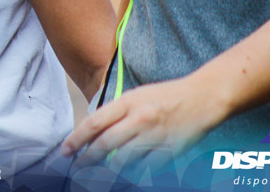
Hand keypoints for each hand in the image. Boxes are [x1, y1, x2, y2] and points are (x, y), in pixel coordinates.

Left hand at [62, 78, 225, 166]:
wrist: (202, 97)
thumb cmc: (166, 96)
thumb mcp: (136, 95)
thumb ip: (116, 113)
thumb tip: (92, 133)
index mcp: (128, 102)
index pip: (94, 123)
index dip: (76, 139)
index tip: (66, 151)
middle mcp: (139, 119)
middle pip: (105, 144)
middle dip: (87, 158)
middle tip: (78, 166)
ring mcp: (155, 136)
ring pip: (123, 161)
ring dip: (108, 169)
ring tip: (100, 173)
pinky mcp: (170, 151)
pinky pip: (145, 169)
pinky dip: (133, 173)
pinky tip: (126, 174)